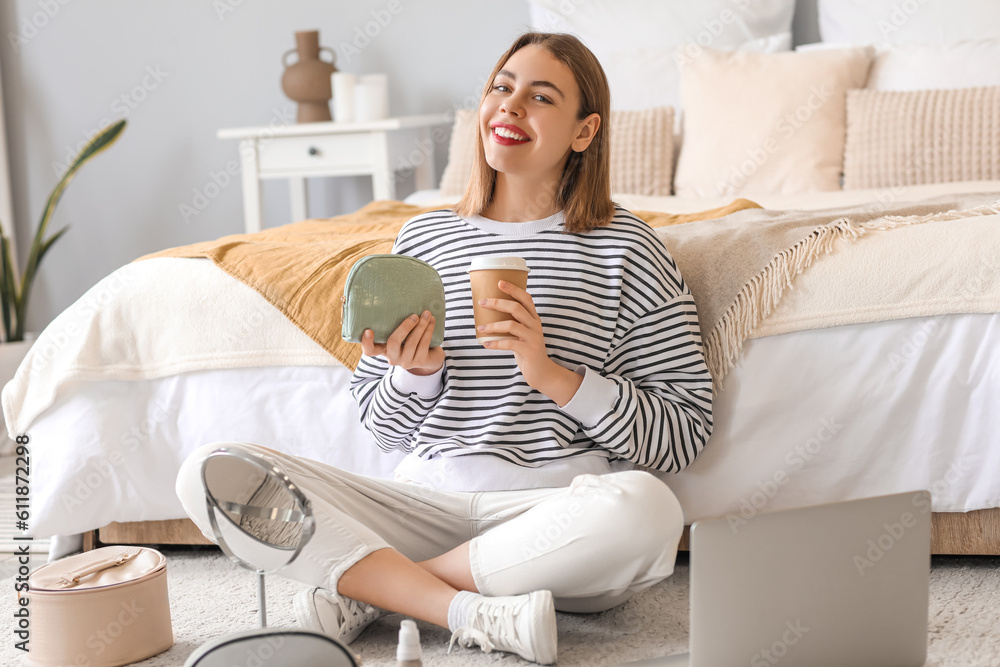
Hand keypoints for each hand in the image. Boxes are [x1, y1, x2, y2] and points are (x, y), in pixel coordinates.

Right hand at [361, 311, 444, 375]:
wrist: (430, 355)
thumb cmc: (410, 338)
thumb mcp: (400, 331)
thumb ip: (393, 321)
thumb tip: (393, 295)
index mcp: (383, 349)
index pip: (369, 350)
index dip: (367, 342)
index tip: (368, 330)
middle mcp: (393, 357)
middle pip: (393, 343)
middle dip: (404, 327)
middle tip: (414, 316)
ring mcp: (406, 361)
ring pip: (412, 342)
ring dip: (421, 326)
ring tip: (426, 314)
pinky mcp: (420, 361)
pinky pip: (424, 344)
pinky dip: (428, 330)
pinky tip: (432, 320)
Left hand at [478, 281, 581, 403]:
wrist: (542, 372)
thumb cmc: (527, 350)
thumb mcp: (522, 333)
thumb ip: (512, 323)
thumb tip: (488, 313)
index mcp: (533, 318)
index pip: (526, 298)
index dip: (513, 289)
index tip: (499, 282)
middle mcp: (535, 325)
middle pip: (516, 308)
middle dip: (497, 303)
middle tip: (482, 303)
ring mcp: (533, 337)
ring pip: (511, 325)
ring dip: (493, 325)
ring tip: (480, 328)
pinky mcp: (529, 350)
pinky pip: (510, 343)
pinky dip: (496, 343)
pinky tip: (485, 343)